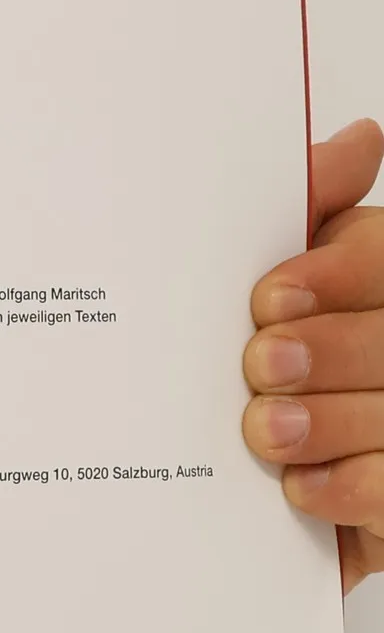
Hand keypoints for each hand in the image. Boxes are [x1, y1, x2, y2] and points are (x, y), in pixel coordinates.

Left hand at [242, 118, 383, 590]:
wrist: (265, 490)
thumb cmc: (279, 369)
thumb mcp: (286, 285)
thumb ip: (308, 213)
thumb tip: (357, 142)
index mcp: (376, 286)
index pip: (381, 256)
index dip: (339, 274)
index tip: (271, 297)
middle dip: (328, 351)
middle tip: (261, 363)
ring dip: (328, 421)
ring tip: (266, 429)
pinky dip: (343, 489)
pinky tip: (295, 488)